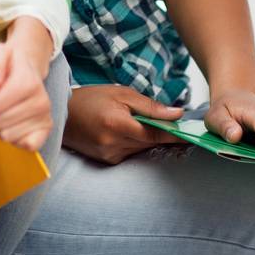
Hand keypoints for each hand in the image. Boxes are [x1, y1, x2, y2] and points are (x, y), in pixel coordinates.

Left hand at [0, 18, 53, 150]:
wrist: (29, 67)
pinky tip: (16, 124)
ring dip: (1, 125)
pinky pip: (26, 145)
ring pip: (7, 136)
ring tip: (7, 109)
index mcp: (28, 82)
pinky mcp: (46, 129)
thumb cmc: (10, 62)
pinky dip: (15, 138)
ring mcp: (45, 116)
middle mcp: (41, 101)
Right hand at [62, 84, 184, 165]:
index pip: (156, 134)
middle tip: (171, 122)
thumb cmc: (91, 99)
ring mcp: (109, 155)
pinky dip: (135, 143)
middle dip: (162, 133)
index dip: (176, 134)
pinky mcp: (107, 161)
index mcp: (117, 124)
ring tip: (139, 122)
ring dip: (148, 138)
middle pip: (151, 143)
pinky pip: (131, 153)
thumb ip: (150, 106)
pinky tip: (127, 131)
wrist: (62, 113)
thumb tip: (177, 114)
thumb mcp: (121, 93)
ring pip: (142, 149)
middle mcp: (113, 144)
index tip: (192, 134)